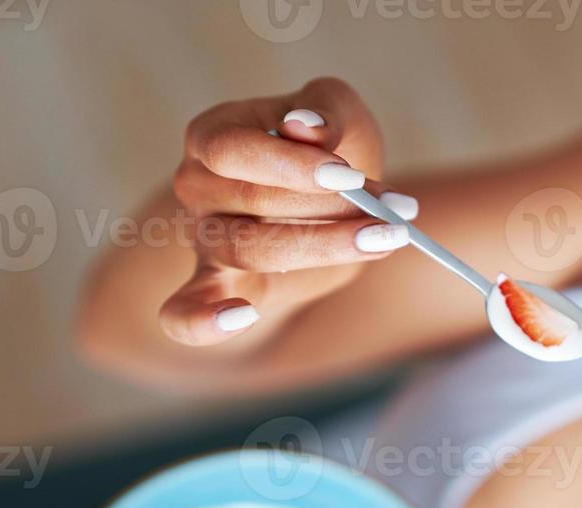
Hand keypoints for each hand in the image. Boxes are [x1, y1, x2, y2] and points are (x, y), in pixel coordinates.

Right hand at [162, 77, 417, 345]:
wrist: (328, 211)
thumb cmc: (330, 156)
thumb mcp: (342, 119)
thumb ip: (328, 113)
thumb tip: (304, 125)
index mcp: (213, 136)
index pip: (234, 149)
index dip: (291, 165)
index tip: (350, 176)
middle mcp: (196, 186)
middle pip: (251, 200)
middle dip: (330, 206)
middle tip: (396, 212)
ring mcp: (203, 240)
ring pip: (249, 249)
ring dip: (322, 247)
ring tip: (384, 239)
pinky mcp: (215, 288)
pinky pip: (185, 314)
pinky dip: (203, 320)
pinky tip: (241, 318)